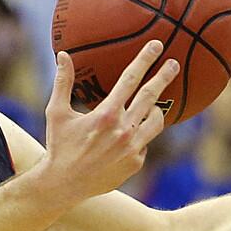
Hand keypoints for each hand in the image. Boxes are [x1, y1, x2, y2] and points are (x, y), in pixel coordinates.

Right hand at [38, 41, 179, 202]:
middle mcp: (123, 130)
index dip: (144, 60)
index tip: (157, 46)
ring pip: (156, 120)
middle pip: (151, 97)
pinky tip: (128, 137)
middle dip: (164, 76)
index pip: (130, 79)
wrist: (64, 184)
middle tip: (174, 64)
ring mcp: (132, 148)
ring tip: (152, 104)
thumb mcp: (56, 113)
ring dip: (156, 108)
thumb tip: (64, 55)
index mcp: (106, 114)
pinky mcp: (135, 163)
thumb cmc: (59, 146)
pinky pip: (145, 142)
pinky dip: (139, 135)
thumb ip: (63, 82)